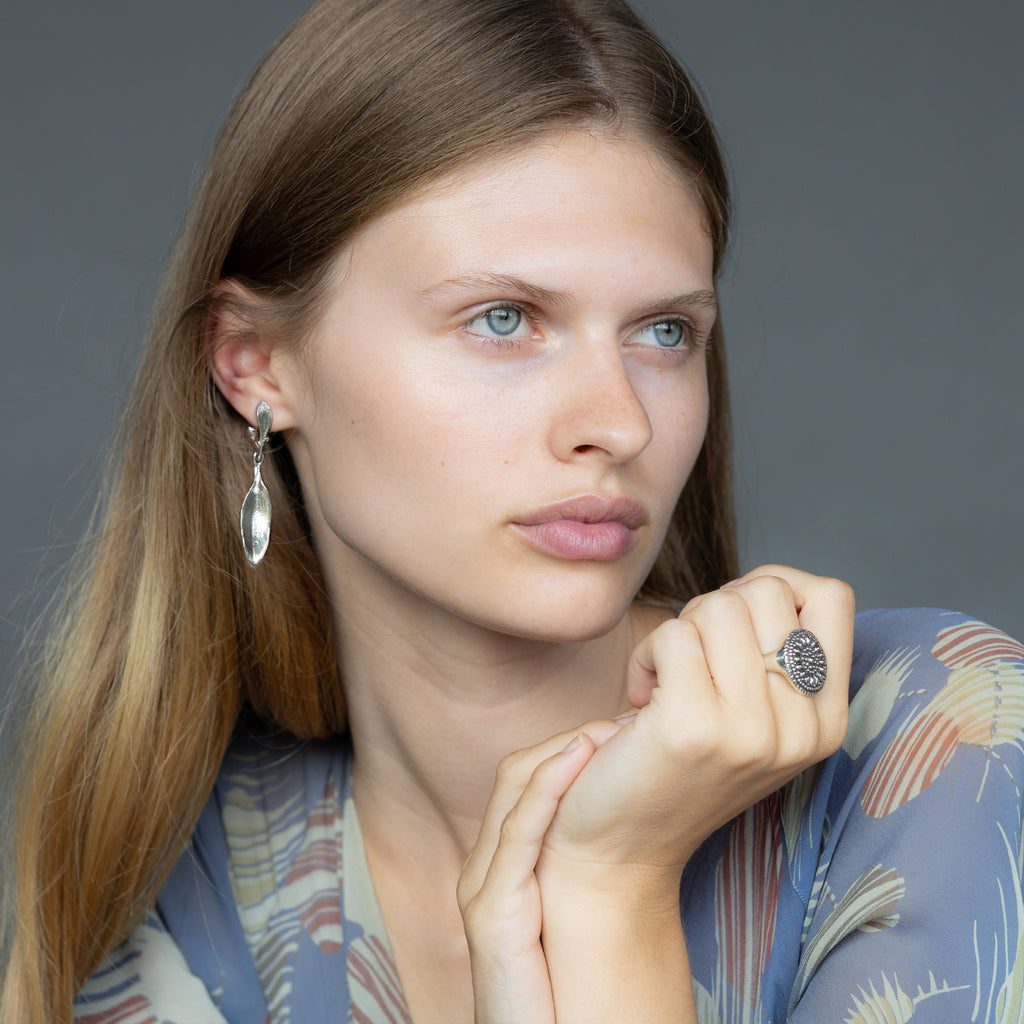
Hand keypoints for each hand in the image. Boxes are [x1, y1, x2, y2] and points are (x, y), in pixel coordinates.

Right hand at [456, 721, 627, 1022]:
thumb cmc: (577, 987)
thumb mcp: (576, 909)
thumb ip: (586, 860)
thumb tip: (633, 808)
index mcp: (504, 864)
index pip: (528, 779)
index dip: (572, 747)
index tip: (625, 729)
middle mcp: (486, 868)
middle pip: (517, 775)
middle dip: (569, 740)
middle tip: (625, 722)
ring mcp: (484, 889)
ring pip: (515, 792)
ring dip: (563, 753)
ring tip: (610, 731)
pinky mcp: (492, 915)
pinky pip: (518, 833)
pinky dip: (549, 787)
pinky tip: (581, 758)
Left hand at [539, 565, 853, 890]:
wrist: (623, 845)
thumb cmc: (679, 762)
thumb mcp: (757, 713)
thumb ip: (778, 652)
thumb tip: (768, 581)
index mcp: (828, 719)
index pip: (831, 596)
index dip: (775, 585)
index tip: (734, 627)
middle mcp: (804, 728)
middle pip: (767, 591)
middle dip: (715, 609)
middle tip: (691, 661)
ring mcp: (753, 731)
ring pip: (719, 607)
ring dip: (678, 632)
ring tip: (667, 680)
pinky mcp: (695, 728)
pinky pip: (674, 635)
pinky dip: (646, 655)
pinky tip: (642, 697)